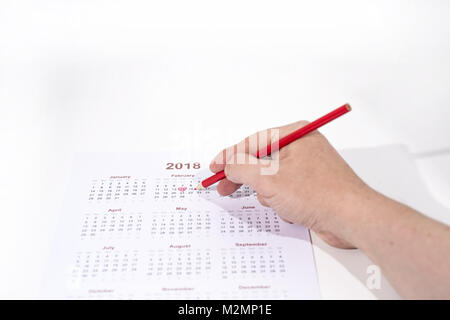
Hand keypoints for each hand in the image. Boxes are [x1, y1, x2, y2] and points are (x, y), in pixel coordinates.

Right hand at [209, 120, 372, 248]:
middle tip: (224, 188)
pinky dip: (281, 201)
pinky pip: (284, 190)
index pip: (253, 142)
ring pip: (272, 179)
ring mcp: (307, 167)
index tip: (214, 168)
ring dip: (269, 194)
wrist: (353, 220)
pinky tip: (290, 210)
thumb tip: (227, 163)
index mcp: (295, 135)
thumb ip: (242, 168)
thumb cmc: (318, 194)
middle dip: (246, 177)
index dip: (230, 155)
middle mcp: (302, 147)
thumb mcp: (270, 179)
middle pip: (261, 160)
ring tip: (278, 203)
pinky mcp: (311, 186)